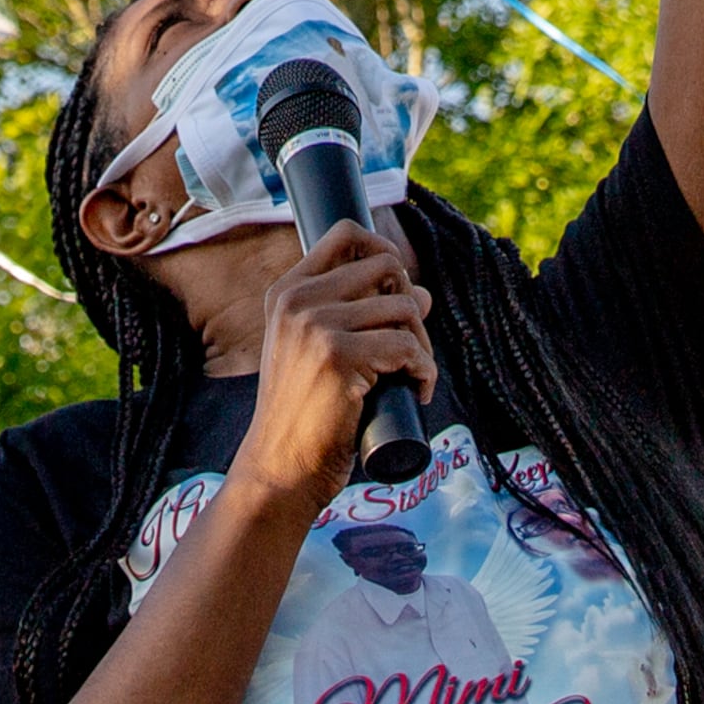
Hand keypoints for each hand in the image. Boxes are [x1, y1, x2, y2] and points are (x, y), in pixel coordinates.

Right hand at [230, 221, 436, 518]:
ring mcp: (316, 326)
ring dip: (422, 344)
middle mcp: (298, 301)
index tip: (398, 288)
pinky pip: (407, 347)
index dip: (384, 250)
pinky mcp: (338, 357)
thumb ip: (358, 318)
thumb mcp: (318, 353)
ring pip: (404, 307)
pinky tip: (417, 392)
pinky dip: (425, 371)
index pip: (344, 234)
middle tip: (409, 348)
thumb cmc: (304, 416)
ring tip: (413, 376)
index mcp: (287, 292)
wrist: (278, 469)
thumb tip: (423, 293)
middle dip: (412, 305)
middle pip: (386, 266)